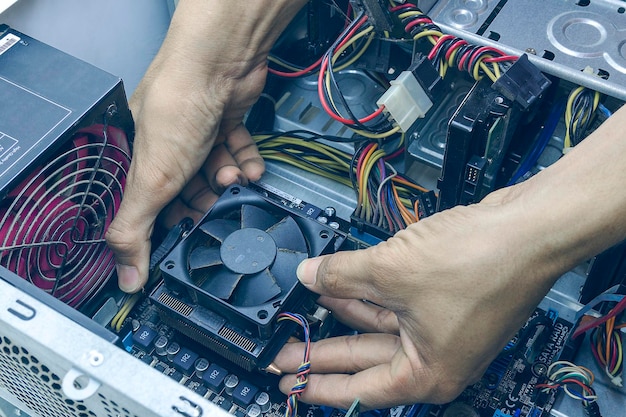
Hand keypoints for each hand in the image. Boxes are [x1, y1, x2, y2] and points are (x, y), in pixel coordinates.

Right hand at [105, 0, 306, 292]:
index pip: (146, 207)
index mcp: (135, 160)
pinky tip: (251, 168)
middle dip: (204, 201)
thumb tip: (126, 277)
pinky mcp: (224, 122)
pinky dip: (247, 162)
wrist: (220, 63)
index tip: (186, 240)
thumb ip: (136, 230)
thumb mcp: (151, 181)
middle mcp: (164, 147)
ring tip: (232, 176)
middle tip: (214, 205)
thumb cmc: (178, 107)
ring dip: (228, 180)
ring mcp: (196, 133)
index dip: (167, 225)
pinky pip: (237, 152)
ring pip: (215, 173)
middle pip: (185, 192)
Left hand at [274, 189, 562, 408]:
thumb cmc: (482, 263)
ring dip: (343, 316)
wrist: (528, 227)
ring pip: (378, 327)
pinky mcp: (444, 299)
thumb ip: (341, 275)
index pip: (358, 389)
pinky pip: (394, 303)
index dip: (318, 385)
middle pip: (365, 359)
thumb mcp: (390, 271)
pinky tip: (340, 284)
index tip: (291, 383)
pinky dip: (368, 294)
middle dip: (322, 351)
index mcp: (427, 373)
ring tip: (306, 312)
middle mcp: (436, 357)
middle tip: (286, 353)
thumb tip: (310, 275)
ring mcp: (441, 327)